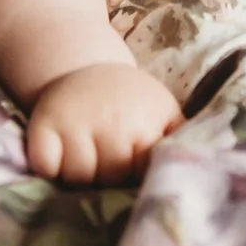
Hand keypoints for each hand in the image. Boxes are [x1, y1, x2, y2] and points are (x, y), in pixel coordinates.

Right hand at [24, 62, 183, 183]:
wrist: (81, 65)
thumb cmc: (130, 99)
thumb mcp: (164, 111)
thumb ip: (183, 140)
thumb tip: (203, 172)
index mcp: (145, 123)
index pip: (146, 173)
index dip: (139, 174)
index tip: (135, 164)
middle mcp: (110, 122)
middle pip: (111, 179)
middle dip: (109, 176)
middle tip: (107, 154)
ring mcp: (74, 124)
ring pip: (77, 179)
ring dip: (79, 175)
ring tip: (86, 152)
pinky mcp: (42, 127)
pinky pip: (46, 168)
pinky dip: (49, 168)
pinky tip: (60, 154)